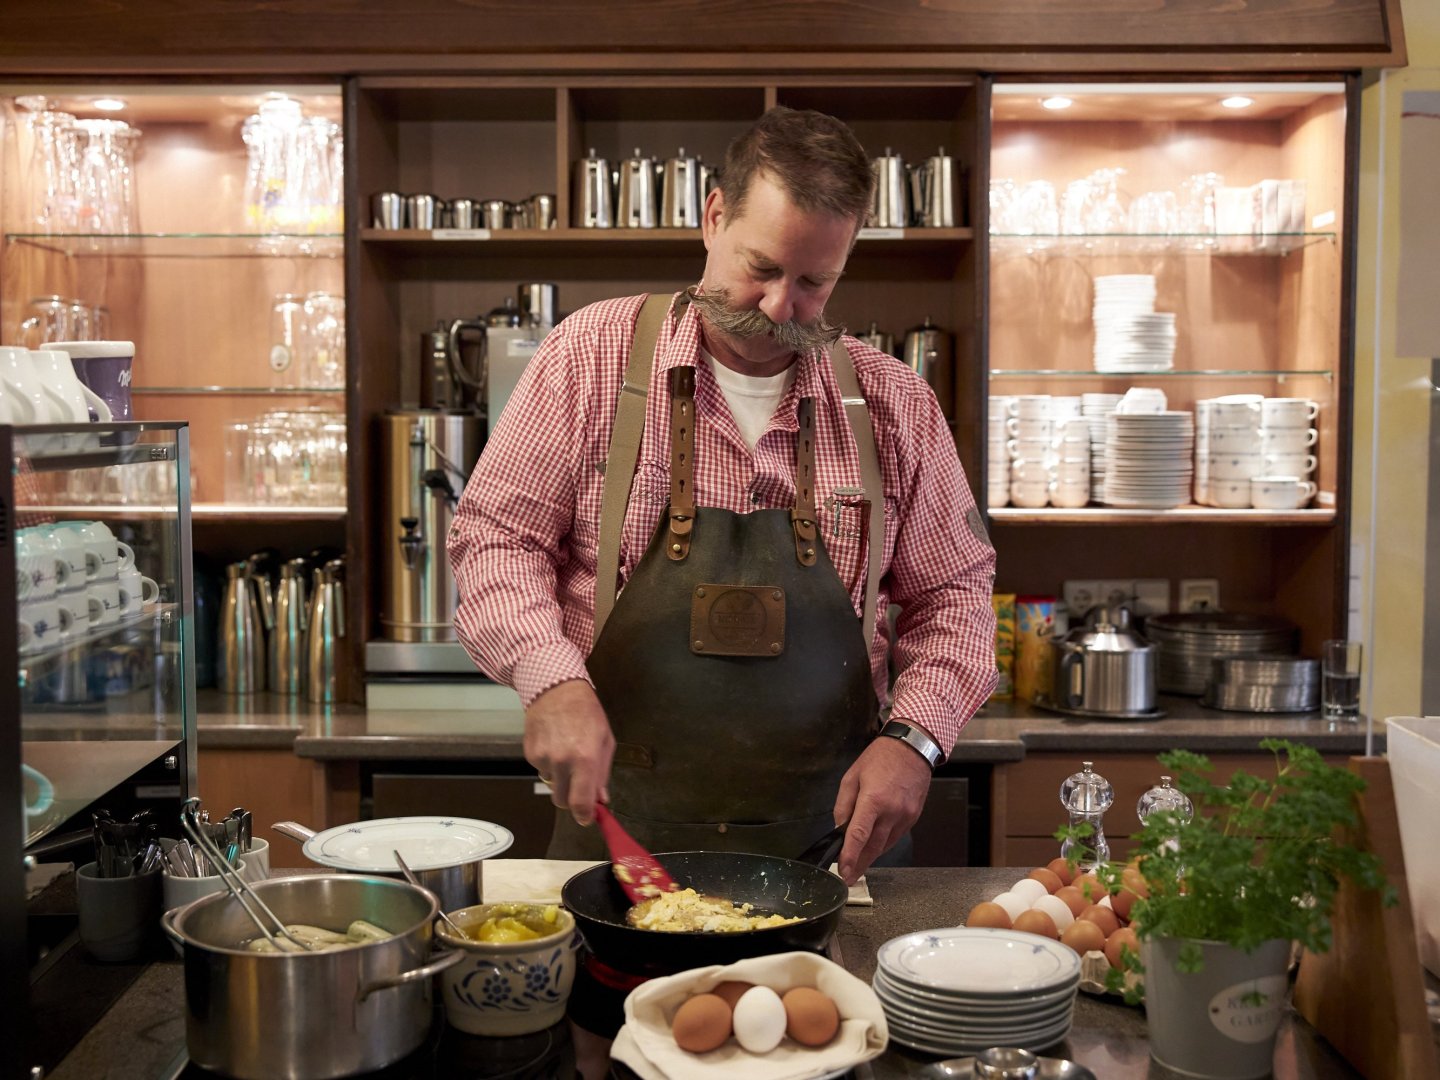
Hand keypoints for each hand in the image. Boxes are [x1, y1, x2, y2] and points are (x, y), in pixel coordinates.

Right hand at [524, 679, 614, 827]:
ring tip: (567, 752)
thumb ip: (603, 773)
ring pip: (551, 784)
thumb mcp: (605, 741)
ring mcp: (543, 758)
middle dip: (572, 798)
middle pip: (562, 801)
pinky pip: (541, 770)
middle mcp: (562, 761)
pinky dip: (549, 764)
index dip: (584, 815)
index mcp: (585, 759)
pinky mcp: (529, 753)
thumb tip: (601, 799)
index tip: (588, 818)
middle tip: (580, 783)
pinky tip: (555, 744)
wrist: (556, 689)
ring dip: (560, 777)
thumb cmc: (586, 713)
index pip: (581, 803)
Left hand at [832, 735, 931, 884]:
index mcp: (873, 800)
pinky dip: (883, 844)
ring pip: (885, 845)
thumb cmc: (880, 758)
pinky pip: (895, 837)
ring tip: (858, 866)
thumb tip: (840, 828)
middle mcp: (892, 812)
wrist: (913, 748)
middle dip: (859, 865)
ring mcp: (905, 816)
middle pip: (872, 847)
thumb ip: (843, 805)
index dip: (850, 857)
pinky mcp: (913, 817)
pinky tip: (874, 847)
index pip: (858, 835)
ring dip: (871, 857)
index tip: (842, 871)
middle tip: (848, 878)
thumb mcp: (852, 777)